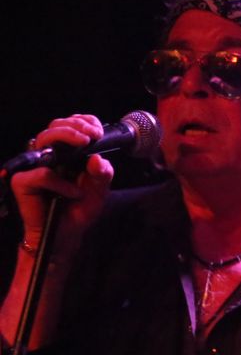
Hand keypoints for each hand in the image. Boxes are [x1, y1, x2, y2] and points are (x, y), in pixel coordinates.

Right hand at [11, 114, 113, 252]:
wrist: (68, 233)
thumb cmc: (80, 208)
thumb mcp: (100, 190)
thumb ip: (103, 173)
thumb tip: (96, 158)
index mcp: (68, 152)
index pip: (71, 126)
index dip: (84, 122)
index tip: (98, 131)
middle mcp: (50, 155)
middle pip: (55, 126)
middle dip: (76, 125)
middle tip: (92, 135)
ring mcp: (35, 166)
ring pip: (43, 139)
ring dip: (66, 137)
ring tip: (85, 144)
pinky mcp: (23, 182)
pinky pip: (42, 174)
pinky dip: (60, 182)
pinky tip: (73, 192)